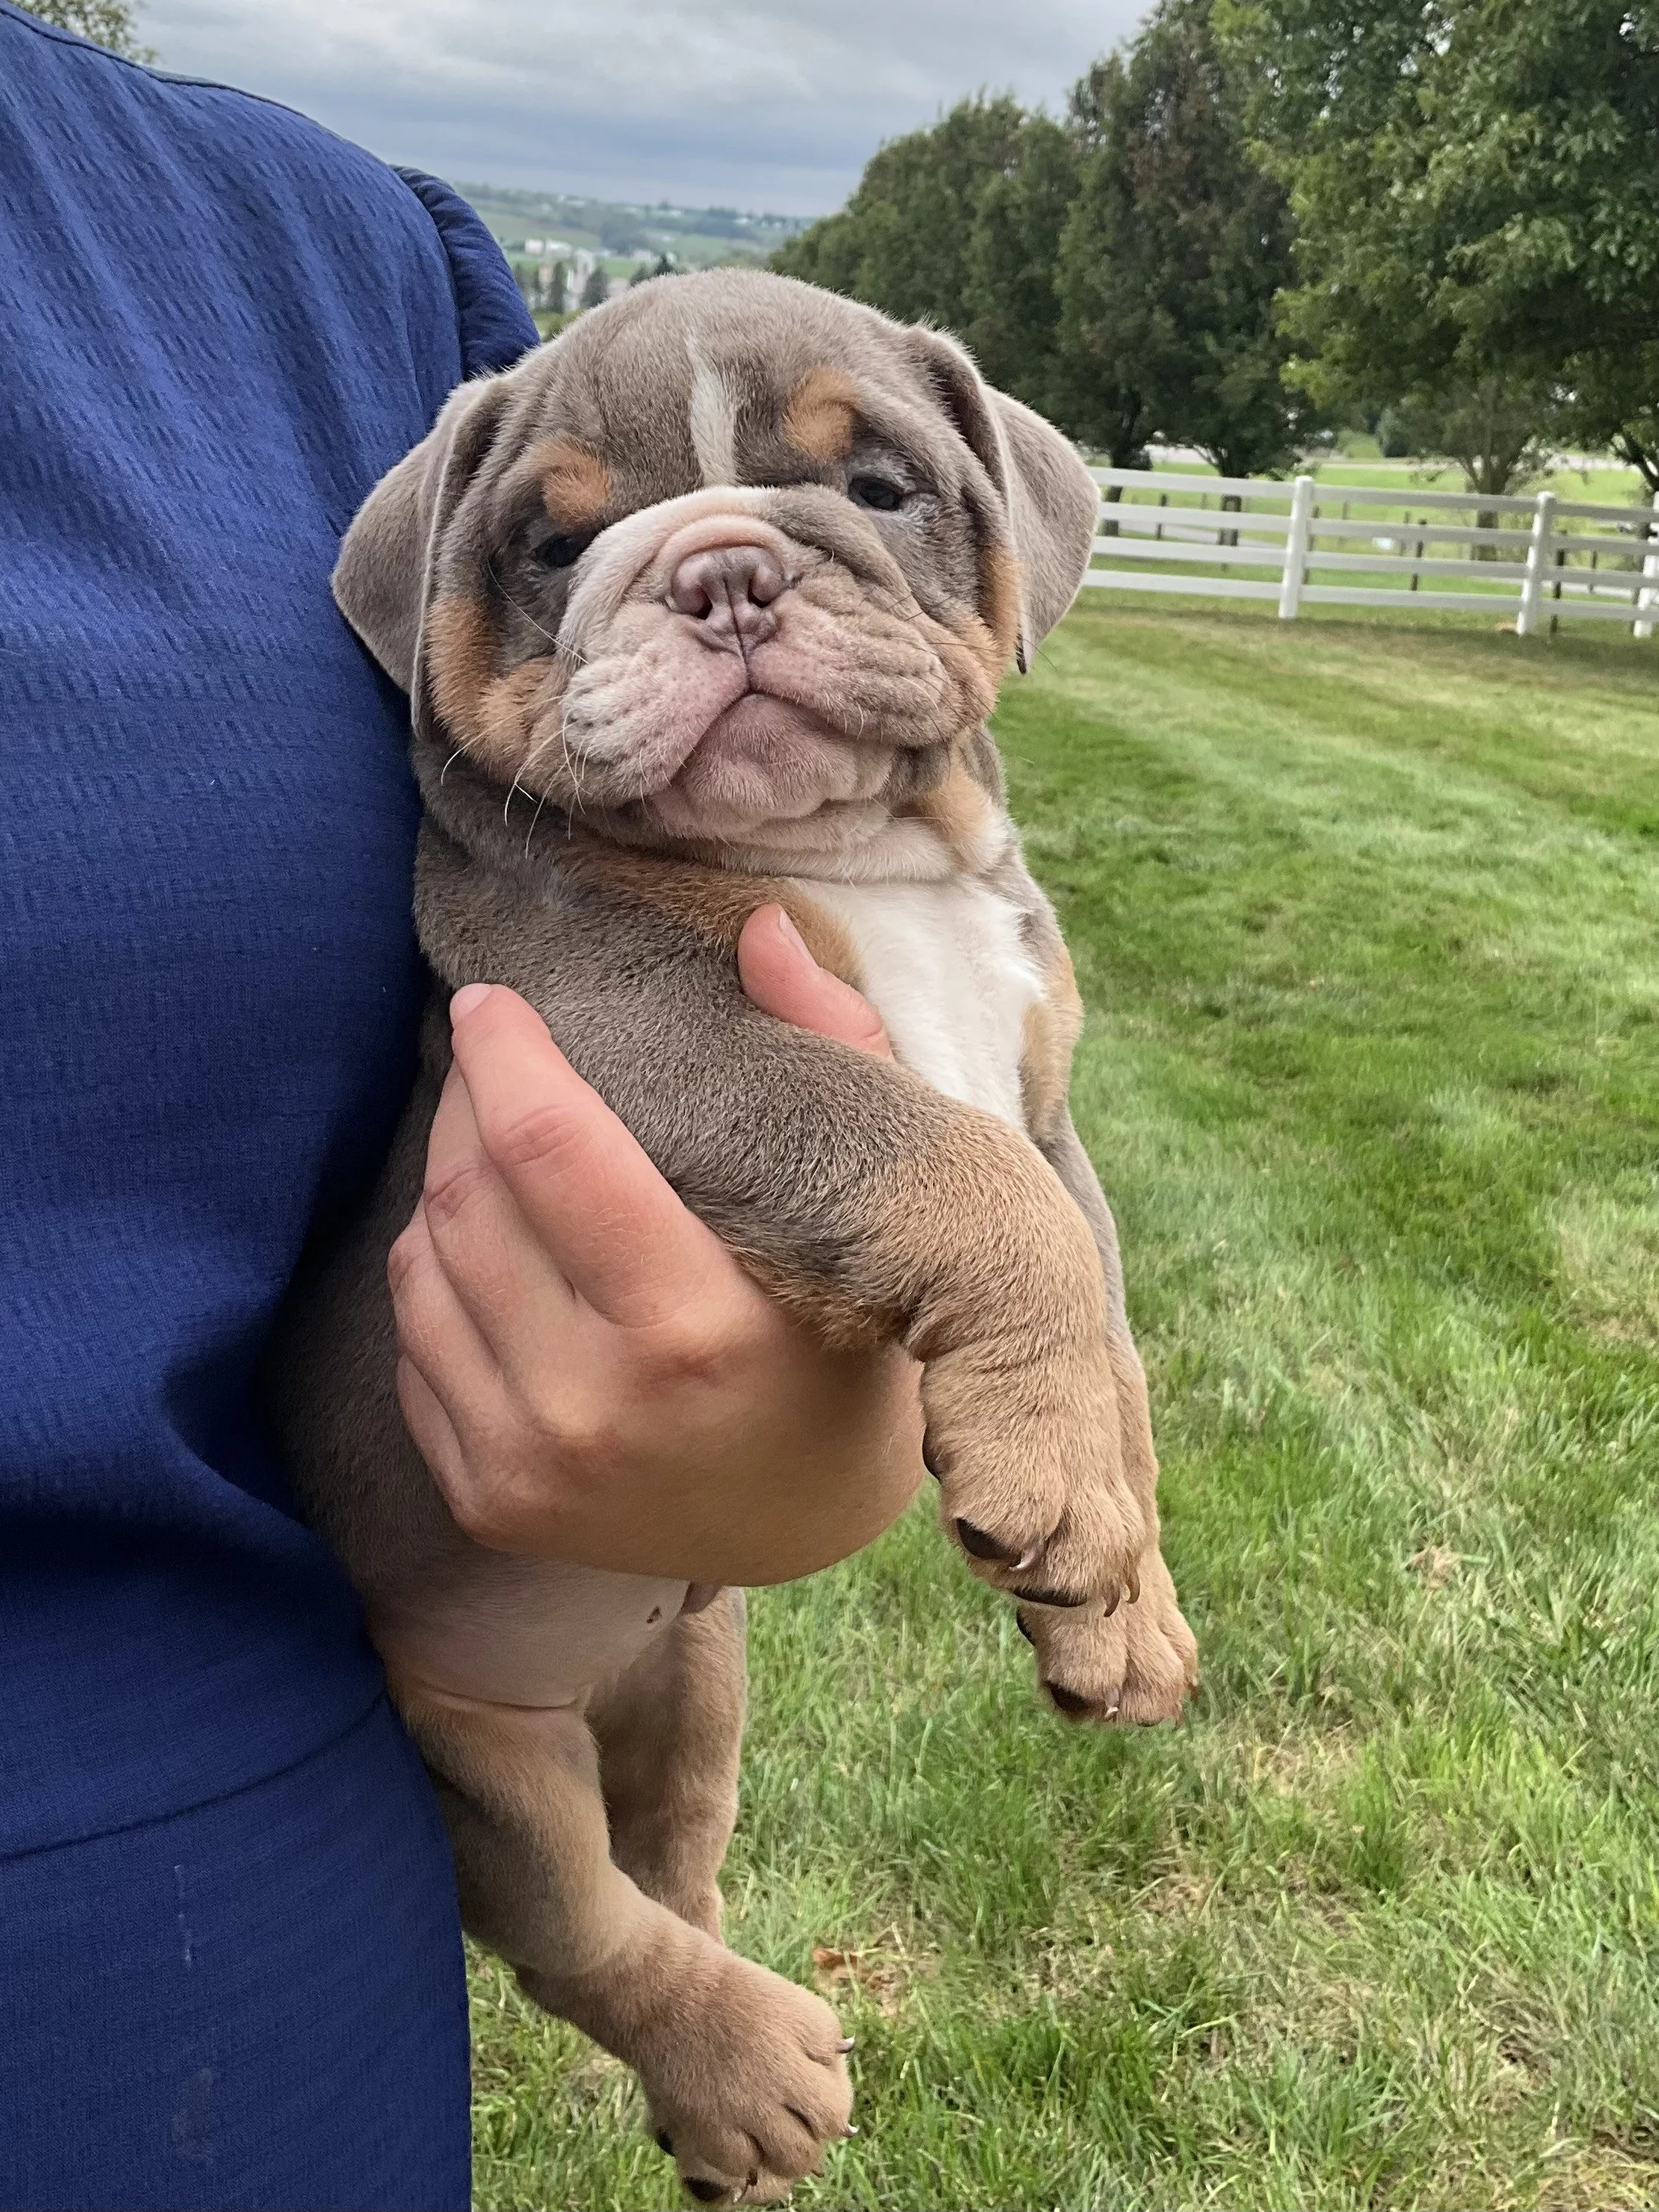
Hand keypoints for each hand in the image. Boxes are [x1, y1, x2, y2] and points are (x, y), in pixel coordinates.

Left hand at [388, 905, 923, 1584]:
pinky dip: (435, 1276)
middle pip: (466, 1195)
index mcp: (692, 1324)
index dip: (504, 1052)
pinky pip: (412, 1345)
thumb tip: (760, 927)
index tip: (490, 1001)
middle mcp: (592, 1404)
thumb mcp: (874, 1209)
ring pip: (420, 1264)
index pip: (546, 1147)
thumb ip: (834, 1052)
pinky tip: (491, 1251)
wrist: (810, 1530)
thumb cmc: (849, 1347)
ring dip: (443, 1182)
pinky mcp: (486, 1498)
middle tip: (495, 1059)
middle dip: (467, 1100)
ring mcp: (527, 1463)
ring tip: (494, 1146)